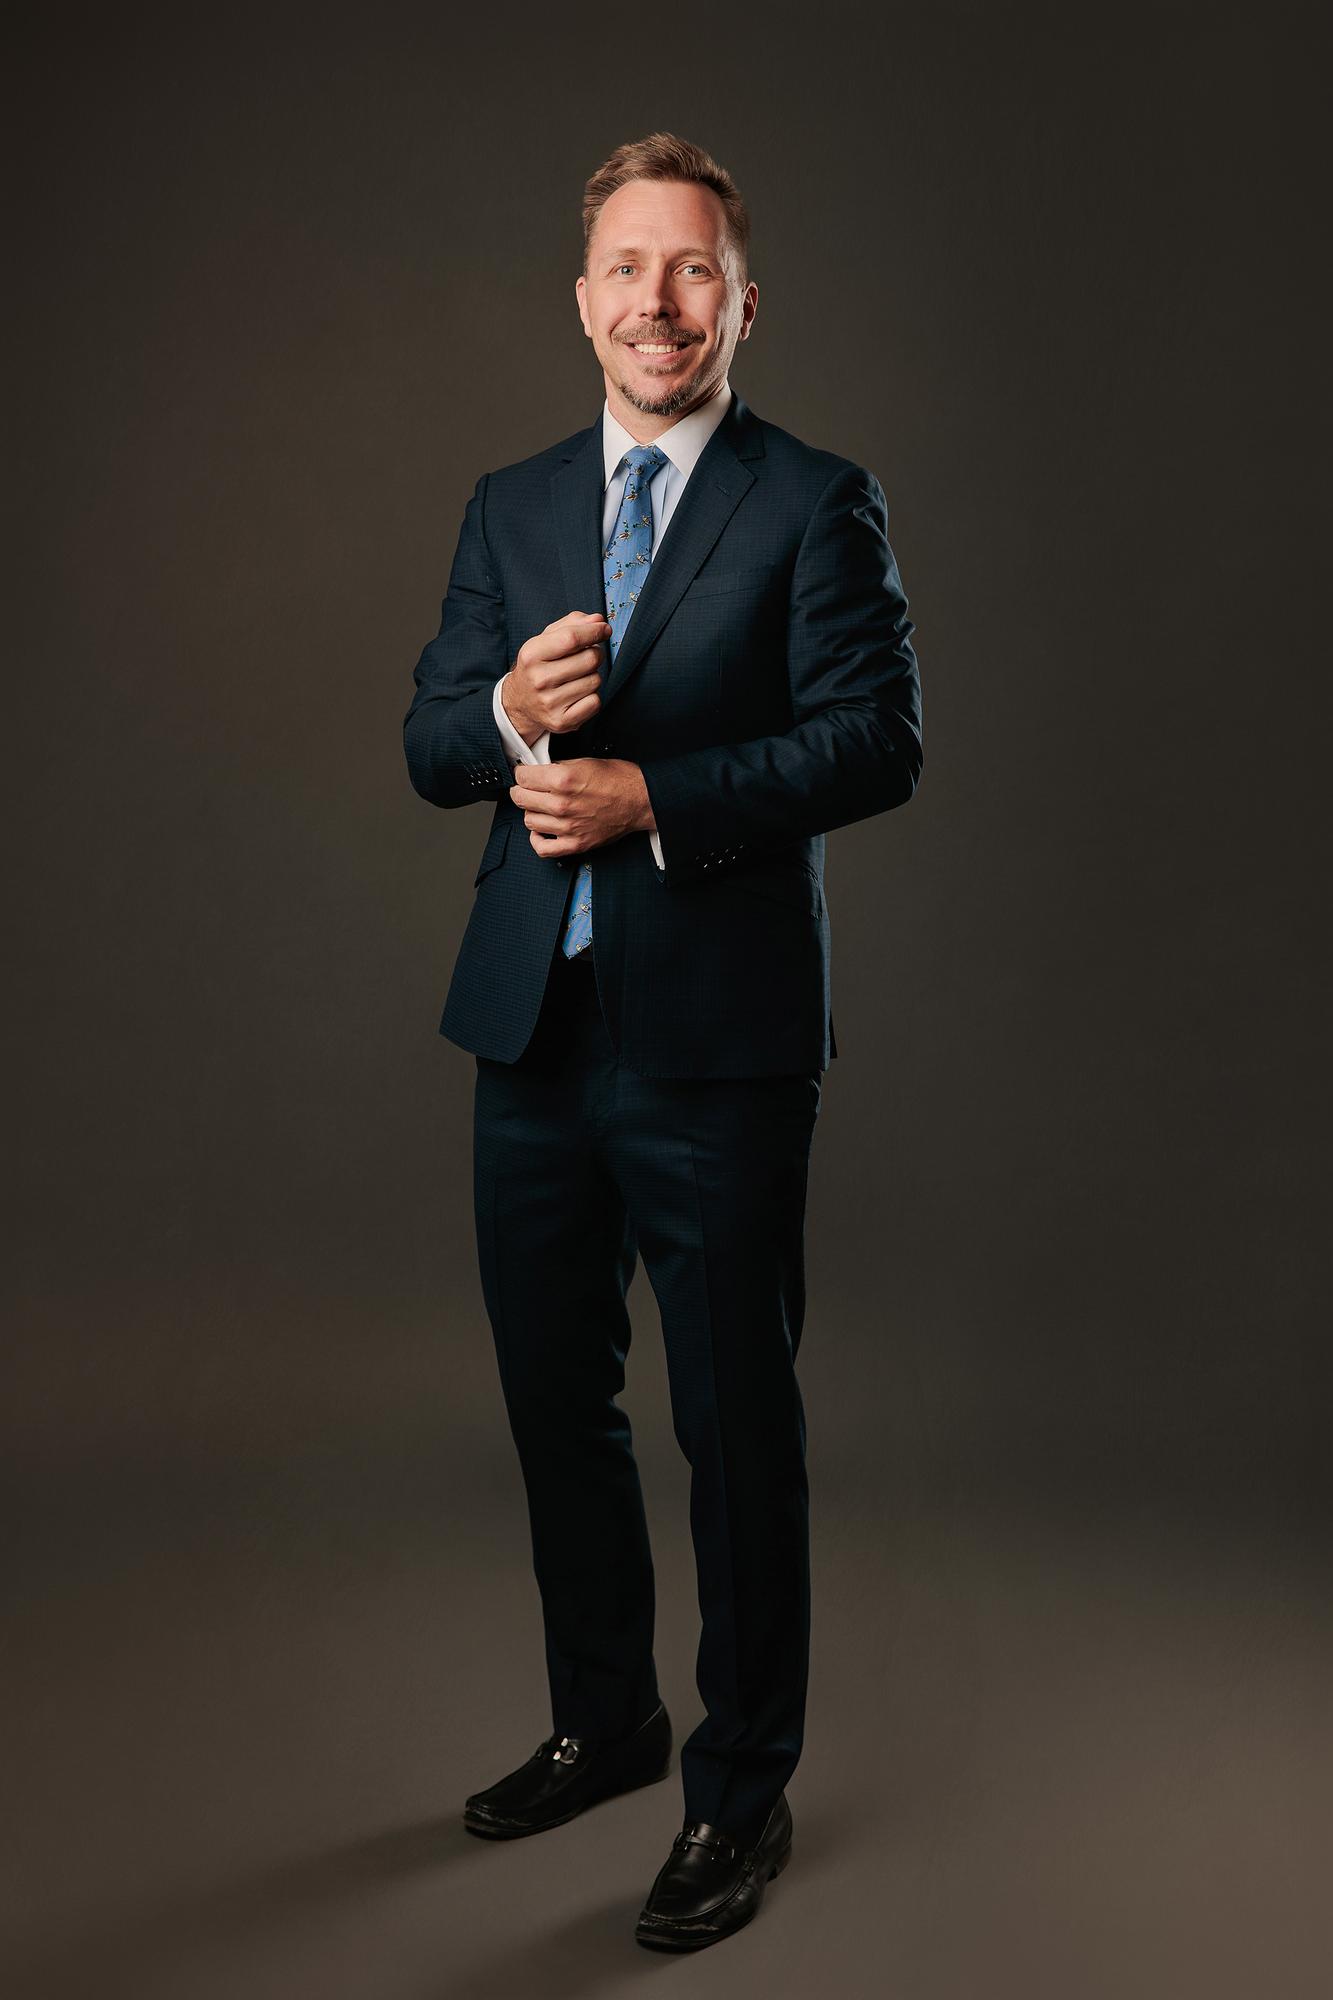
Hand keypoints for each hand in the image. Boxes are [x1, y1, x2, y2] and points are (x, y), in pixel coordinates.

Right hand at [501, 611, 610, 743]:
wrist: (520, 702)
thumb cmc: (539, 665)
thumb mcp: (546, 640)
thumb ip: (571, 625)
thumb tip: (598, 620)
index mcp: (531, 654)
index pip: (571, 638)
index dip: (594, 631)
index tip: (605, 629)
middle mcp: (539, 680)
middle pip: (589, 659)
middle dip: (596, 654)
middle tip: (588, 656)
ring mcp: (550, 703)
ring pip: (595, 681)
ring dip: (593, 675)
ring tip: (578, 677)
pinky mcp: (561, 721)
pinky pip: (595, 702)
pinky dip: (592, 696)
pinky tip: (578, 694)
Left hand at [510, 758, 653, 857]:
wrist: (640, 800)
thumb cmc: (618, 780)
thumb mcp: (584, 761)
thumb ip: (557, 768)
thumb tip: (537, 771)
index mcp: (563, 780)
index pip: (522, 777)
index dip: (522, 773)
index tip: (524, 774)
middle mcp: (562, 804)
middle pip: (520, 798)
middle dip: (522, 790)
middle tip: (528, 788)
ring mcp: (567, 827)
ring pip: (529, 820)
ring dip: (532, 812)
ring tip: (540, 806)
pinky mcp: (575, 843)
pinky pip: (543, 848)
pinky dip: (537, 839)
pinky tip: (542, 830)